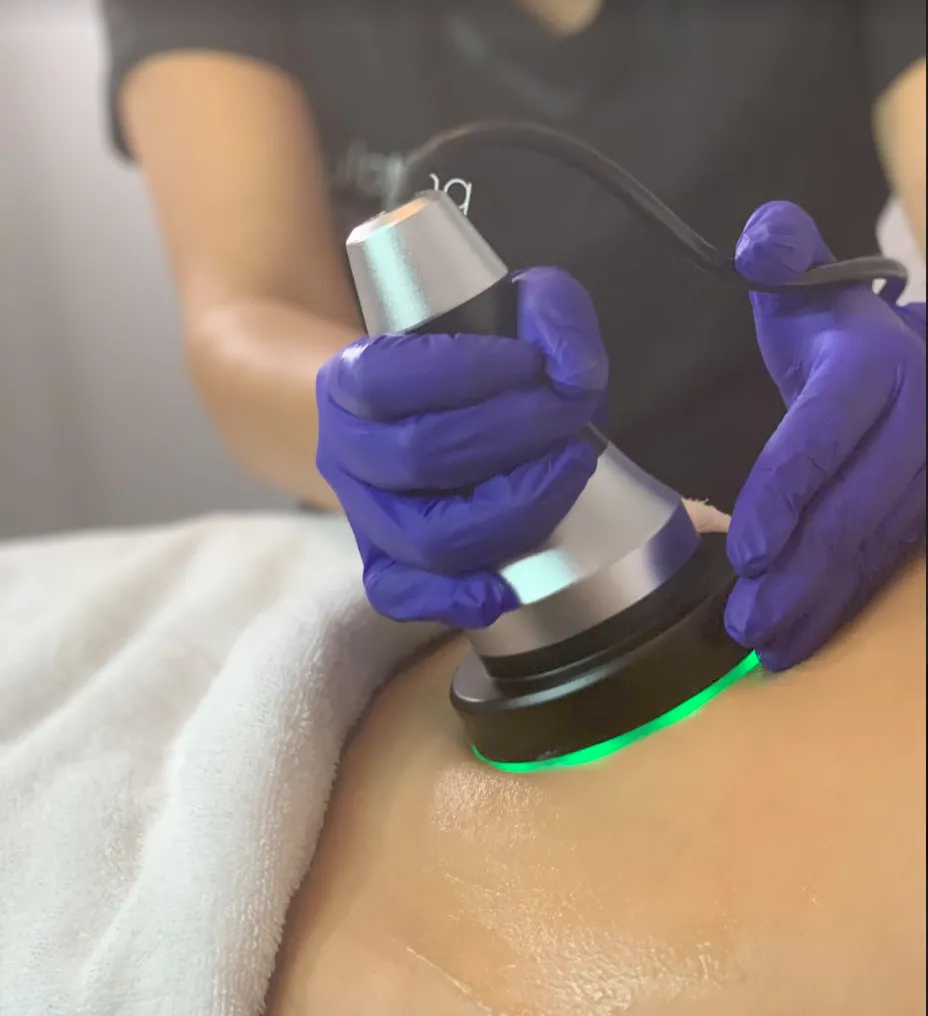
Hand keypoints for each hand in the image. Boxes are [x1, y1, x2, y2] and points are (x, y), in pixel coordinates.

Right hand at [316, 267, 607, 627]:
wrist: (440, 416)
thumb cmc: (475, 367)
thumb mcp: (513, 314)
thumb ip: (552, 311)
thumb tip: (572, 373)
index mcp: (351, 381)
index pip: (388, 379)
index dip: (465, 371)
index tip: (529, 363)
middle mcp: (346, 452)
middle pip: (422, 457)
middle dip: (514, 433)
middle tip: (568, 414)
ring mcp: (365, 517)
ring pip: (427, 536)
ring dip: (514, 508)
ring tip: (567, 470)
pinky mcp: (385, 567)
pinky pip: (401, 596)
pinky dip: (453, 598)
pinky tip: (505, 588)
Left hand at [725, 201, 925, 670]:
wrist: (909, 358)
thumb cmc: (835, 328)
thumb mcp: (806, 285)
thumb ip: (782, 257)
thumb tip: (762, 240)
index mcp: (874, 366)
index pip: (825, 434)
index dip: (787, 492)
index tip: (747, 549)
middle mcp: (916, 421)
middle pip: (852, 508)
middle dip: (797, 572)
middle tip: (743, 622)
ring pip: (873, 547)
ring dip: (818, 602)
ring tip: (765, 644)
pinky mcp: (925, 509)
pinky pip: (886, 563)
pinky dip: (843, 603)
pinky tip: (803, 637)